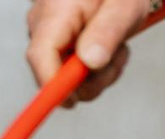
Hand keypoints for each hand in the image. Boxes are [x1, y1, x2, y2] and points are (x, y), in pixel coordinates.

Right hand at [25, 0, 153, 104]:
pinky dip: (95, 65)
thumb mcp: (124, 5)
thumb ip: (107, 32)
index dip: (52, 84)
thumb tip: (90, 63)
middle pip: (52, 70)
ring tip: (118, 43)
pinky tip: (108, 43)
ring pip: (65, 74)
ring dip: (98, 71)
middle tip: (120, 56)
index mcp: (55, 11)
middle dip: (89, 77)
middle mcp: (43, 23)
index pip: (40, 55)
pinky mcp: (56, 42)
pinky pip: (70, 68)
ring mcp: (47, 33)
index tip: (72, 101)